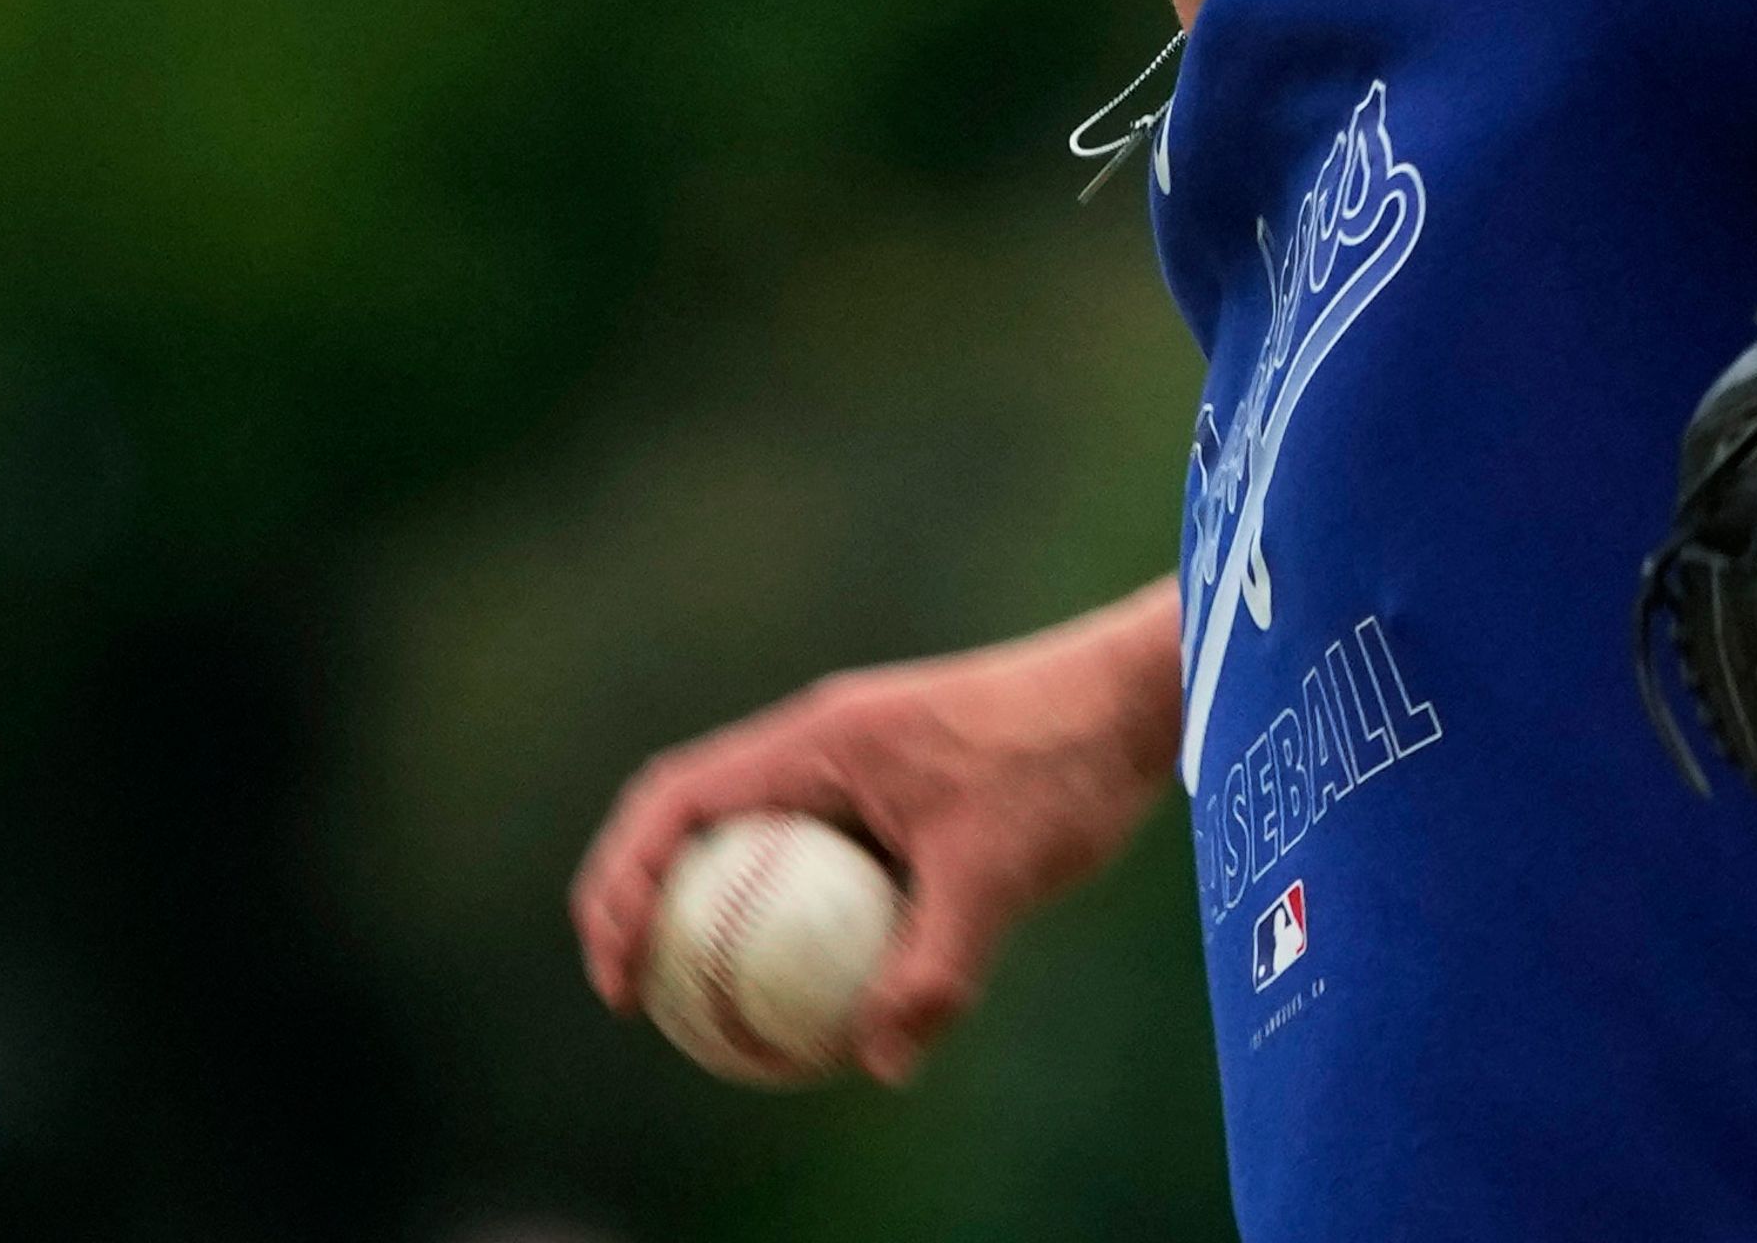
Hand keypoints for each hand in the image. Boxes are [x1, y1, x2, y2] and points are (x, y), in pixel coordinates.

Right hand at [568, 581, 1181, 1084]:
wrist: (1139, 692)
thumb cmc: (1066, 763)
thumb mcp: (999, 874)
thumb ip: (935, 969)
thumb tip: (882, 1064)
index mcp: (816, 739)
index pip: (674, 803)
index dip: (621, 885)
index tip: (617, 975)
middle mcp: (821, 740)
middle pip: (691, 819)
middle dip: (641, 902)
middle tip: (638, 999)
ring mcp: (858, 761)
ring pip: (754, 839)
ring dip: (714, 909)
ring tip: (706, 1008)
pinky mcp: (897, 787)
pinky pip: (816, 858)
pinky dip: (793, 917)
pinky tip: (821, 994)